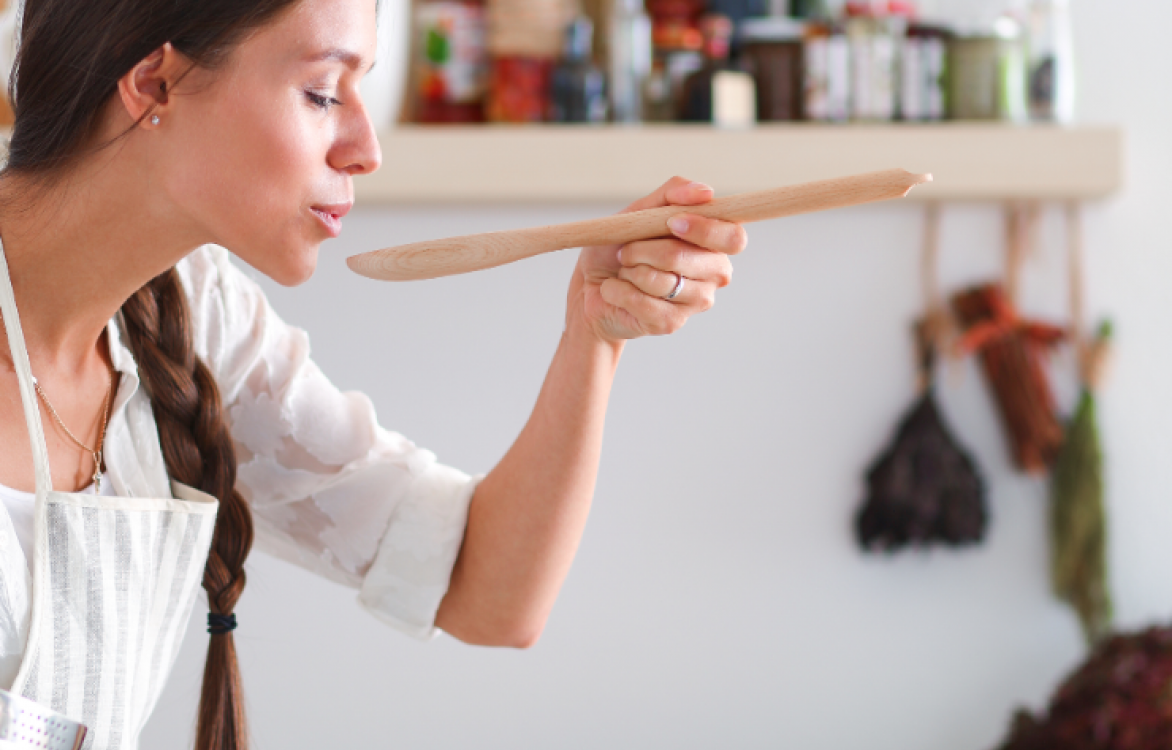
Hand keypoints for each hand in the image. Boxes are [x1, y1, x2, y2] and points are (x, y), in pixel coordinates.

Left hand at [566, 177, 744, 344]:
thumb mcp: (641, 211)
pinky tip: (614, 290)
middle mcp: (714, 274)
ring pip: (662, 280)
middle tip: (626, 250)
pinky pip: (643, 302)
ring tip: (623, 271)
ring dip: (629, 270)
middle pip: (685, 257)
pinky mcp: (671, 323)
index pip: (733, 238)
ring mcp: (696, 301)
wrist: (591, 287)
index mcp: (715, 244)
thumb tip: (706, 192)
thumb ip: (674, 193)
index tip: (672, 223)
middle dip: (644, 250)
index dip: (703, 229)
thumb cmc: (620, 246)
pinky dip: (618, 291)